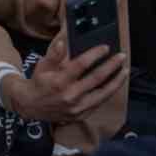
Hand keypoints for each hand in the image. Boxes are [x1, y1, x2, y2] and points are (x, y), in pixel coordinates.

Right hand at [6, 33, 127, 123]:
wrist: (31, 106)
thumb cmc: (39, 82)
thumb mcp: (42, 65)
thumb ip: (54, 54)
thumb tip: (63, 40)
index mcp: (60, 81)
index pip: (81, 65)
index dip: (95, 54)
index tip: (105, 47)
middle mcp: (70, 95)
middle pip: (97, 78)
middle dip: (112, 66)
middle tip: (122, 56)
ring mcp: (77, 108)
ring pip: (103, 94)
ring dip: (116, 81)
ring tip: (125, 71)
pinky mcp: (81, 115)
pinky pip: (99, 103)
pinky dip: (108, 93)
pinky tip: (114, 84)